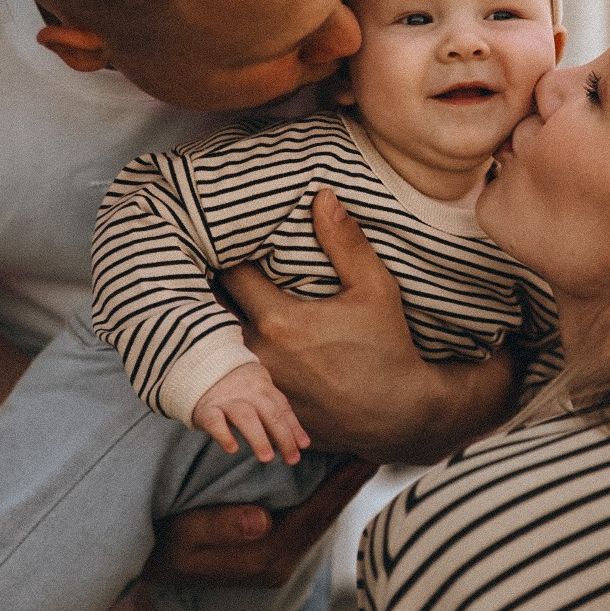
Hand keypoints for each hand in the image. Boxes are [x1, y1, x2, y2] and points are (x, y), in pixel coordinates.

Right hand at [145, 455, 378, 587]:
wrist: (153, 578)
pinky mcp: (275, 551)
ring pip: (322, 516)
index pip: (316, 515)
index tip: (371, 456)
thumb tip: (262, 519)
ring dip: (343, 486)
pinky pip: (309, 518)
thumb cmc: (164, 550)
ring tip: (366, 452)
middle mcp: (281, 561)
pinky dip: (326, 493)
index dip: (345, 485)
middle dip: (354, 480)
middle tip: (382, 443)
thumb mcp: (184, 537)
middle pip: (328, 514)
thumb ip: (221, 527)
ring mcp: (280, 558)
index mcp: (266, 558)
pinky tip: (337, 473)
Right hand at [191, 361, 309, 464]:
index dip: (294, 427)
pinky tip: (232, 449)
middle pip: (269, 413)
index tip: (303, 445)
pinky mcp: (206, 409)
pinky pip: (215, 421)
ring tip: (267, 458)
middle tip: (292, 459)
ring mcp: (226, 400)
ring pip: (245, 417)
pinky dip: (224, 434)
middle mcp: (247, 392)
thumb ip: (275, 411)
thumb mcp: (258, 391)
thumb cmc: (237, 387)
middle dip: (283, 436)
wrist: (200, 366)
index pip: (282, 408)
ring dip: (258, 438)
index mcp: (263, 387)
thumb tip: (300, 441)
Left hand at [220, 189, 517, 462]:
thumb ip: (345, 242)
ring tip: (218, 301)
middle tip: (213, 264)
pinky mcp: (260, 406)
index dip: (227, 254)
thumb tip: (323, 196)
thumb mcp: (376, 289)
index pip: (230, 274)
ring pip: (218, 344)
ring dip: (218, 322)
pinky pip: (232, 375)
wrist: (396, 415)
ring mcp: (256, 385)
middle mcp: (258, 354)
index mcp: (278, 319)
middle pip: (213, 309)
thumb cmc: (388, 348)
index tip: (230, 240)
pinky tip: (234, 344)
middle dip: (214, 287)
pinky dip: (229, 357)